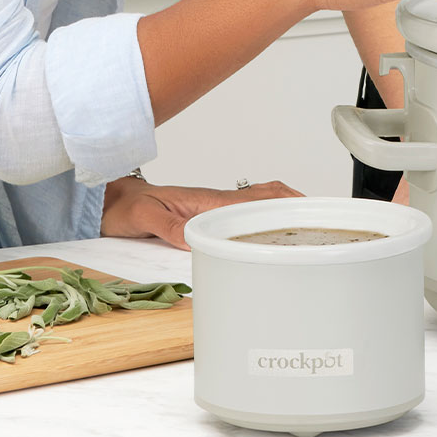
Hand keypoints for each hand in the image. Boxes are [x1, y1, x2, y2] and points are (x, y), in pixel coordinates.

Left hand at [99, 175, 302, 250]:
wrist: (111, 204)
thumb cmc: (127, 208)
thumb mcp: (145, 218)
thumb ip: (169, 227)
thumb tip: (196, 239)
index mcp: (208, 201)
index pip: (256, 198)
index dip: (286, 203)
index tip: (311, 211)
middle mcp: (216, 202)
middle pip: (268, 196)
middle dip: (299, 203)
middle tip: (325, 219)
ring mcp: (215, 209)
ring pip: (261, 203)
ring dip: (286, 209)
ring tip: (310, 226)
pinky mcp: (209, 218)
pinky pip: (246, 215)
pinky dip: (267, 218)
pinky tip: (273, 234)